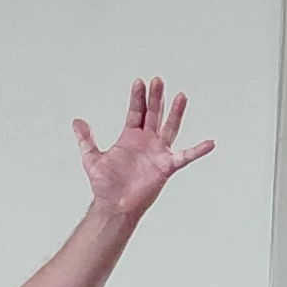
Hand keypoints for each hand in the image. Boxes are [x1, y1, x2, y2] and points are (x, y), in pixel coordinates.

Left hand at [74, 77, 213, 221]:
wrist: (113, 205)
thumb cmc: (105, 184)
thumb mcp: (91, 159)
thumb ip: (86, 140)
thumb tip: (76, 121)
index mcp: (130, 137)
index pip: (136, 112)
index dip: (137, 98)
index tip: (139, 82)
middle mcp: (146, 141)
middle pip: (154, 114)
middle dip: (155, 98)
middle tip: (158, 80)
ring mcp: (158, 152)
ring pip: (170, 127)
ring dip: (176, 113)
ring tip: (181, 96)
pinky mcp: (166, 166)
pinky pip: (185, 157)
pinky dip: (198, 151)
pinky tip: (210, 143)